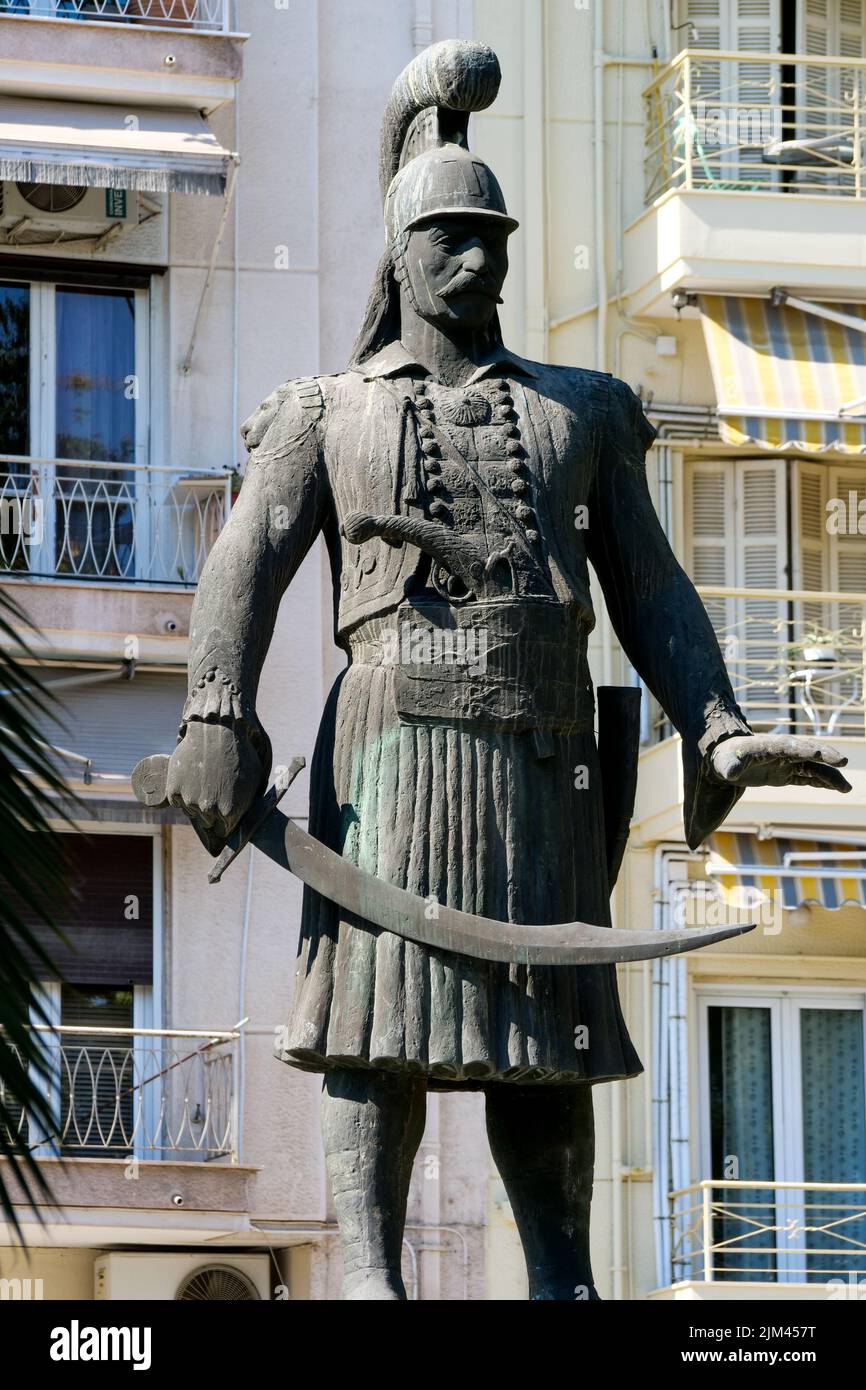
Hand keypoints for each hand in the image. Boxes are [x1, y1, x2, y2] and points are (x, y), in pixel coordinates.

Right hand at [166, 720, 269, 853]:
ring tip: (206, 781)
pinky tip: (193, 778)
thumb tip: (252, 819)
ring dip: (198, 802)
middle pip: (209, 822)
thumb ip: (250, 803)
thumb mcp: (254, 779)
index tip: (226, 809)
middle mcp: (208, 809)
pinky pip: (179, 802)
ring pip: (193, 812)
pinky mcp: (174, 790)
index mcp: (230, 810)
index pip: (225, 829)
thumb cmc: (239, 753)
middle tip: (216, 790)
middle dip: (213, 811)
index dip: (226, 819)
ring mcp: (190, 800)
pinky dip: (184, 793)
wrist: (217, 730)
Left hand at [710, 733, 850, 793]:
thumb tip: (731, 772)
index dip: (803, 748)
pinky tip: (836, 788)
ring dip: (830, 776)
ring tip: (846, 789)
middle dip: (825, 755)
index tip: (817, 752)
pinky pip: (808, 778)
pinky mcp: (787, 773)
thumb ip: (730, 766)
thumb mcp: (724, 762)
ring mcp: (787, 763)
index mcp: (769, 746)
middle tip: (843, 761)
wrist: (725, 761)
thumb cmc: (724, 759)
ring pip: (813, 768)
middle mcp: (782, 752)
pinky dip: (822, 782)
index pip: (790, 746)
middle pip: (808, 752)